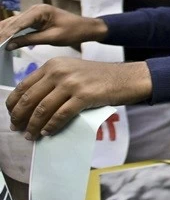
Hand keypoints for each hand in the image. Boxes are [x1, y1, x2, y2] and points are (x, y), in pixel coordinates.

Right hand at [0, 5, 106, 49]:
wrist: (86, 28)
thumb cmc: (73, 31)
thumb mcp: (52, 38)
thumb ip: (30, 40)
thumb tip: (9, 46)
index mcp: (40, 11)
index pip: (18, 24)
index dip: (5, 35)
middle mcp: (34, 9)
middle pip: (12, 23)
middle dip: (1, 34)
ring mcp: (32, 14)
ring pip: (12, 24)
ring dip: (3, 33)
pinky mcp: (33, 19)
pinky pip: (18, 26)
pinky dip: (9, 33)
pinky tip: (2, 41)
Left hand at [6, 59, 151, 138]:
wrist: (128, 77)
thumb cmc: (100, 78)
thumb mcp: (72, 71)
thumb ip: (52, 81)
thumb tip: (30, 104)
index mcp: (53, 64)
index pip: (23, 85)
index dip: (13, 104)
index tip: (11, 116)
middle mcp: (59, 71)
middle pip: (29, 98)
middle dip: (20, 117)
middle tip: (16, 128)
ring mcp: (72, 83)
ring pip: (43, 108)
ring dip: (34, 125)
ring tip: (30, 135)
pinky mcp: (84, 95)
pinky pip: (61, 115)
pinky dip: (51, 126)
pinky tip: (47, 132)